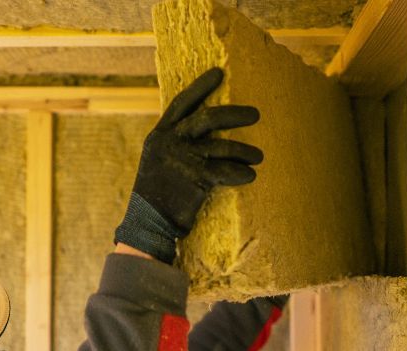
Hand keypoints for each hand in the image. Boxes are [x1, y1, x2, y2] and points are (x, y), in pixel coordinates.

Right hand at [114, 67, 263, 263]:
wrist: (147, 221)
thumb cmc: (158, 193)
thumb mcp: (159, 159)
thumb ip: (176, 142)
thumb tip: (204, 130)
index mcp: (160, 134)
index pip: (183, 102)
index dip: (201, 86)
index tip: (219, 72)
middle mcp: (170, 141)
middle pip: (208, 118)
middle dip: (235, 114)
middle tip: (255, 114)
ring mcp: (182, 158)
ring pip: (223, 146)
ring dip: (245, 151)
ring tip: (259, 156)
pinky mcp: (195, 178)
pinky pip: (226, 171)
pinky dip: (241, 172)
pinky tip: (250, 175)